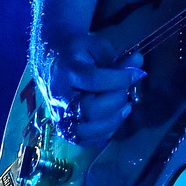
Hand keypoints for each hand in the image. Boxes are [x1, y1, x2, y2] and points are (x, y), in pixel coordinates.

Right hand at [46, 31, 144, 147]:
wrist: (47, 60)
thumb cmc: (75, 51)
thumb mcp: (93, 45)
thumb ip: (115, 56)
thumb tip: (138, 62)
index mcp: (67, 71)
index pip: (93, 79)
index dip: (119, 79)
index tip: (136, 74)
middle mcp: (60, 96)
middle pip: (90, 109)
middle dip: (116, 101)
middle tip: (126, 91)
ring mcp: (59, 115)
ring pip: (86, 130)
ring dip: (113, 121)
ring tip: (125, 107)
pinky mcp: (62, 127)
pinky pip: (84, 140)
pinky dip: (103, 134)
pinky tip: (112, 119)